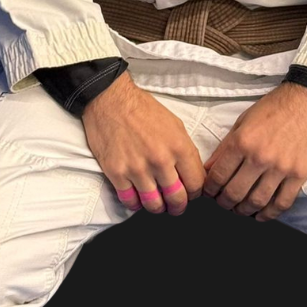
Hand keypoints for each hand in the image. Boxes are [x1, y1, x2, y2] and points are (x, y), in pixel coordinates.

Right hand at [81, 72, 205, 215]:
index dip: (195, 193)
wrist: (110, 99)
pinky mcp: (116, 173)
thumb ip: (184, 150)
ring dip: (157, 207)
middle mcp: (160, 160)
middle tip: (175, 205)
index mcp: (178, 146)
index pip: (196, 184)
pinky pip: (130, 202)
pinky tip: (137, 197)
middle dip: (178, 206)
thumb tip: (190, 174)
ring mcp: (137, 168)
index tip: (190, 193)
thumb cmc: (142, 109)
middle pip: (177, 200)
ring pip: (154, 205)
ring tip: (156, 202)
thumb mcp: (175, 124)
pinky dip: (135, 204)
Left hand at [203, 82, 306, 221]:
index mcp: (243, 141)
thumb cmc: (274, 108)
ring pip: (257, 202)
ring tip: (240, 209)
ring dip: (244, 210)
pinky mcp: (299, 174)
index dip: (210, 189)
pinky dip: (269, 214)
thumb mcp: (243, 121)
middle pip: (235, 193)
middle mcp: (260, 157)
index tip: (210, 193)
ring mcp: (281, 167)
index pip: (219, 176)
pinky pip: (282, 203)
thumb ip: (226, 146)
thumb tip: (210, 169)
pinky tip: (261, 214)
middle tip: (223, 203)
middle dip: (224, 203)